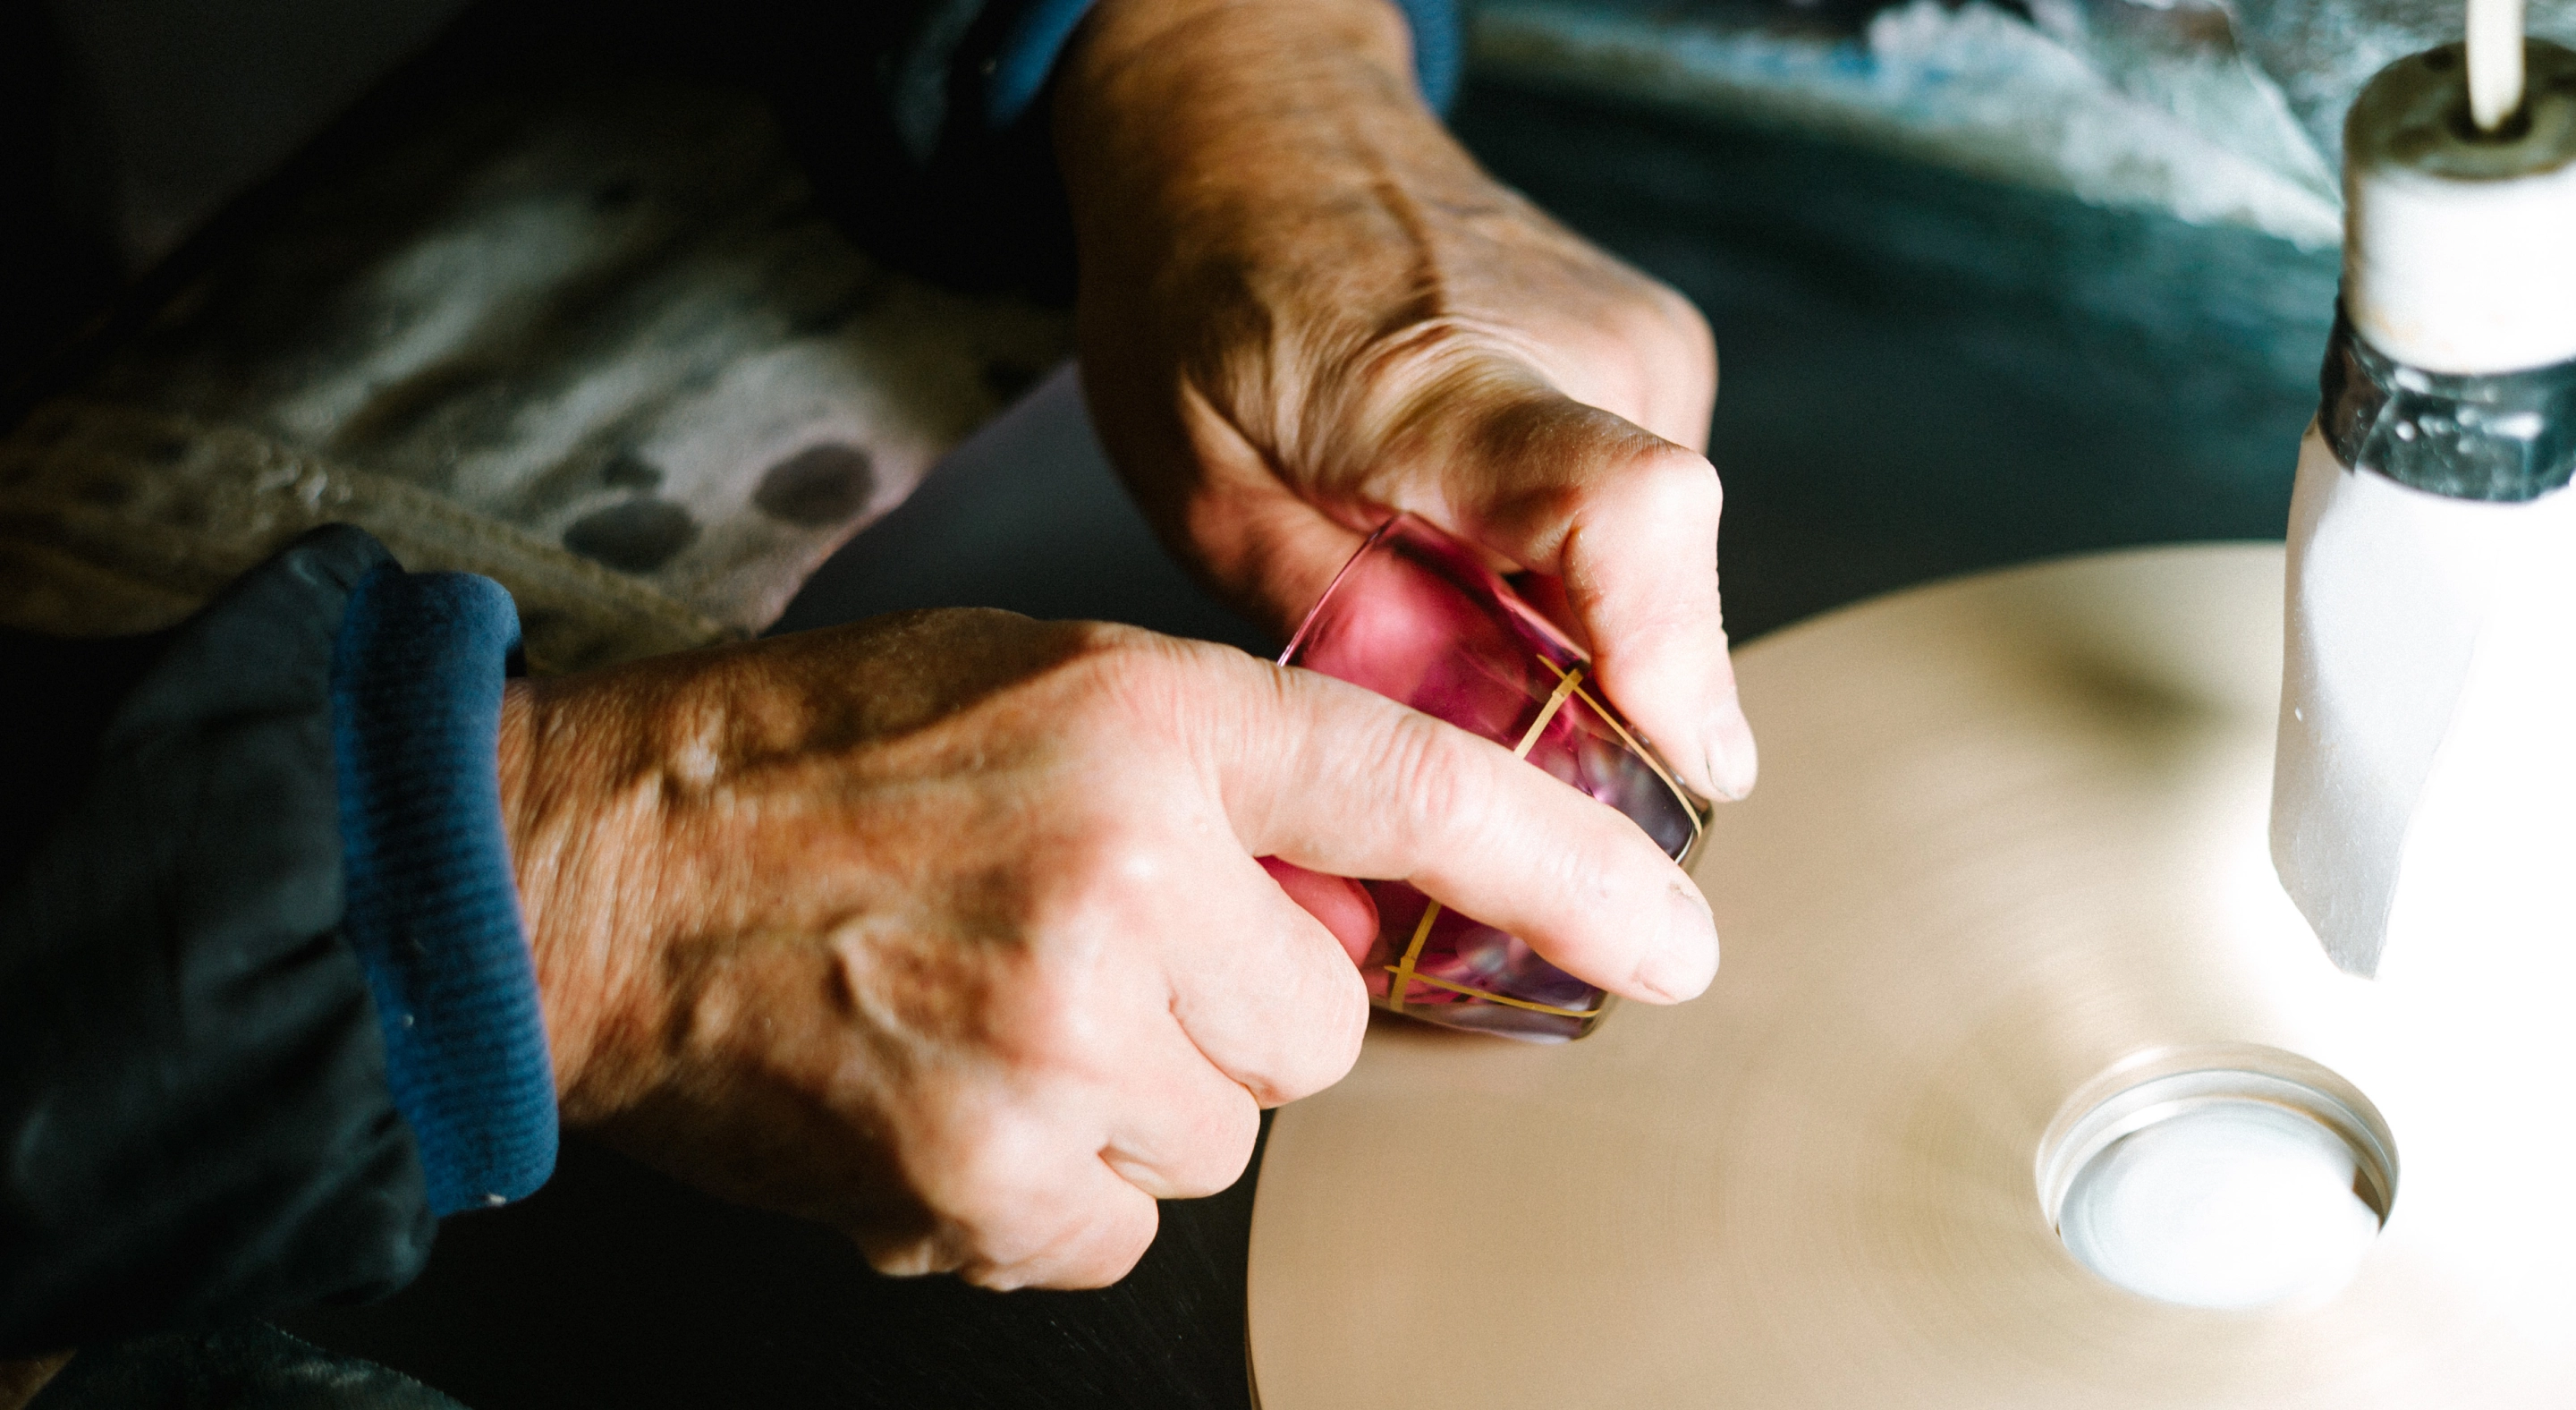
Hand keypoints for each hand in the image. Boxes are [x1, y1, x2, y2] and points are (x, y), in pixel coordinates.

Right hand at [498, 612, 1716, 1288]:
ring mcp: (1053, 1048)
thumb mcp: (1052, 686)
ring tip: (996, 1012)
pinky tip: (960, 1095)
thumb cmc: (823, 759)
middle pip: (1315, 1028)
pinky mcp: (981, 1184)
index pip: (1416, 795)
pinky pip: (1121, 1226)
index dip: (1568, 875)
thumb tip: (1348, 910)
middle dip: (1232, 1007)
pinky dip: (1059, 1184)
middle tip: (1094, 949)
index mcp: (1147, 728)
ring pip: (1221, 1135)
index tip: (1675, 947)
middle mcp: (1120, 883)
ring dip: (1141, 1096)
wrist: (602, 873)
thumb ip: (1225, 778)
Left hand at [1056, 0, 1754, 801]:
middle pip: (1654, 592)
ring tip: (1428, 567)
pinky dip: (1566, 561)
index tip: (1682, 772)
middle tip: (1438, 689)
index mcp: (1437, 384)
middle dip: (1576, 699)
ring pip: (1650, 569)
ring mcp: (1639, 342)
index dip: (1670, 661)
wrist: (1255, 126)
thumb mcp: (1207, 496)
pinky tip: (1468, 519)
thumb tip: (1482, 756)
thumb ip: (1351, 628)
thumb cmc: (1207, 298)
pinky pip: (1640, 519)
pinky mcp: (1663, 350)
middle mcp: (1581, 351)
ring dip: (1560, 622)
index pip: (1622, 512)